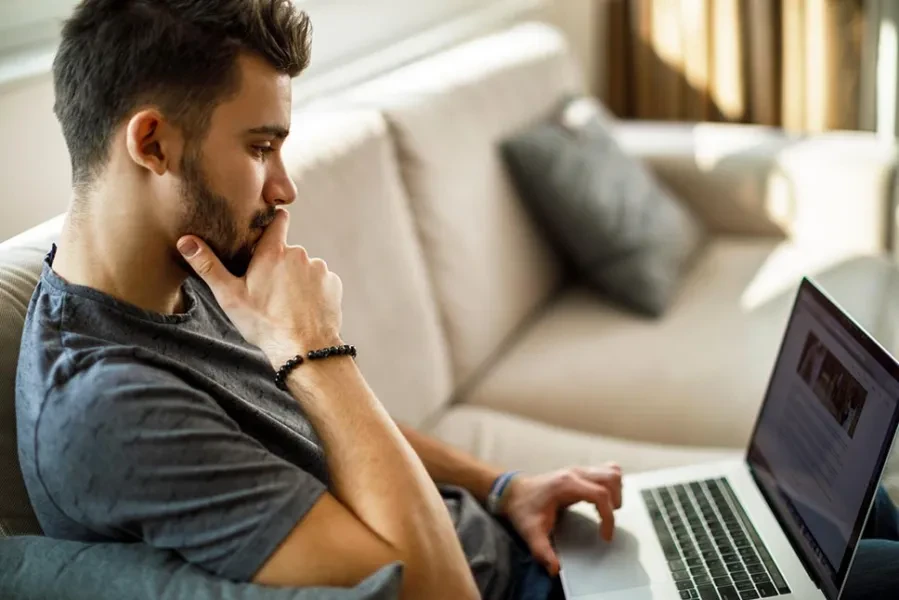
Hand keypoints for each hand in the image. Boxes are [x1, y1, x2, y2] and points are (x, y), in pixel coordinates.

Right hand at [177, 209, 343, 366]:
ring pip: (304, 267)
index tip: (267, 227)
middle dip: (279, 264)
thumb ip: (208, 266)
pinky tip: (303, 308)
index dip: (273, 221)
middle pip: (287, 251)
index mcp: (273, 252)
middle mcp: (299, 254)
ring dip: (296, 279)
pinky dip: (313, 291)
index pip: (277, 221)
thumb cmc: (264, 324)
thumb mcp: (230, 296)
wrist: (304, 348)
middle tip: (268, 289)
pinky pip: (320, 281)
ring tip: (286, 303)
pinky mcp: (333, 284)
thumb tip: (186, 241)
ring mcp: (318, 268)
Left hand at [500, 464, 621, 576]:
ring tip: (607, 511)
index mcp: (566, 484)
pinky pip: (604, 470)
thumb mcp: (531, 532)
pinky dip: (610, 484)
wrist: (512, 492)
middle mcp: (575, 473)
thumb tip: (555, 569)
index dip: (608, 517)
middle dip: (615, 502)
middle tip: (607, 521)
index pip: (600, 494)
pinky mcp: (579, 472)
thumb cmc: (523, 509)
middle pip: (611, 478)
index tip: (605, 536)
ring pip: (611, 471)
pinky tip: (602, 500)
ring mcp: (578, 470)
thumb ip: (543, 551)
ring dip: (616, 491)